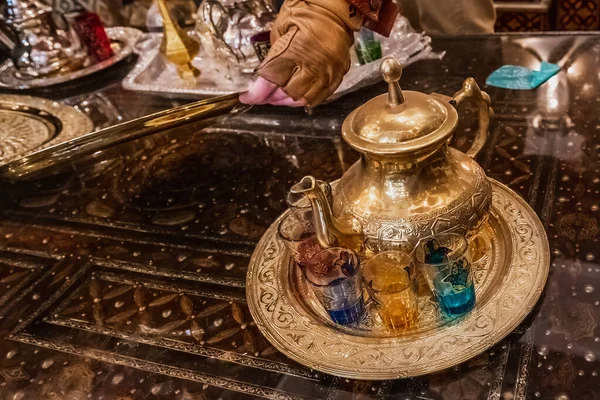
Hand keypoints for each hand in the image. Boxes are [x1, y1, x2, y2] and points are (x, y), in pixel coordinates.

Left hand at [240, 0, 361, 107]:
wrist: (335, 7)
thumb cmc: (304, 12)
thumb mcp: (280, 28)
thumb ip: (274, 54)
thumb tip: (266, 75)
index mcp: (295, 51)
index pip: (271, 81)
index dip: (257, 93)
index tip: (247, 97)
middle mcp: (313, 65)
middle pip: (287, 94)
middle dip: (272, 98)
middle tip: (264, 96)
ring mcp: (327, 72)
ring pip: (305, 99)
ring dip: (289, 101)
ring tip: (280, 97)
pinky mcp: (338, 74)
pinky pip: (322, 96)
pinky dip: (308, 99)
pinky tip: (298, 97)